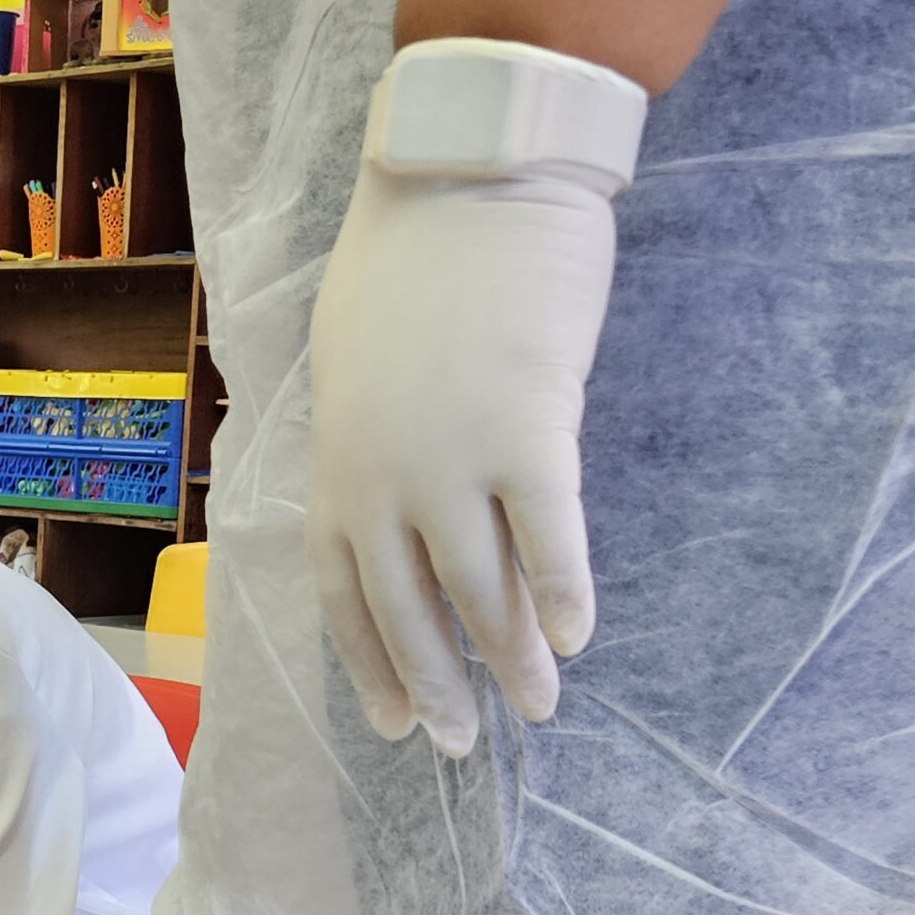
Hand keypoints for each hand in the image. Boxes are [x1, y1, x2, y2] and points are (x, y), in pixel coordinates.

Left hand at [306, 50, 637, 757]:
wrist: (467, 170)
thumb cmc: (412, 257)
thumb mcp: (355, 361)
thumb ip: (370, 441)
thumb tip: (398, 496)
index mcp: (336, 461)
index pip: (341, 590)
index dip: (371, 662)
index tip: (397, 722)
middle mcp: (381, 475)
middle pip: (409, 608)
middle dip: (438, 684)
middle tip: (466, 743)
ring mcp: (452, 456)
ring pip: (481, 589)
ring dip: (511, 659)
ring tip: (541, 707)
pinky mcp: (529, 426)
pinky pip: (548, 534)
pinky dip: (561, 592)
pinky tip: (577, 636)